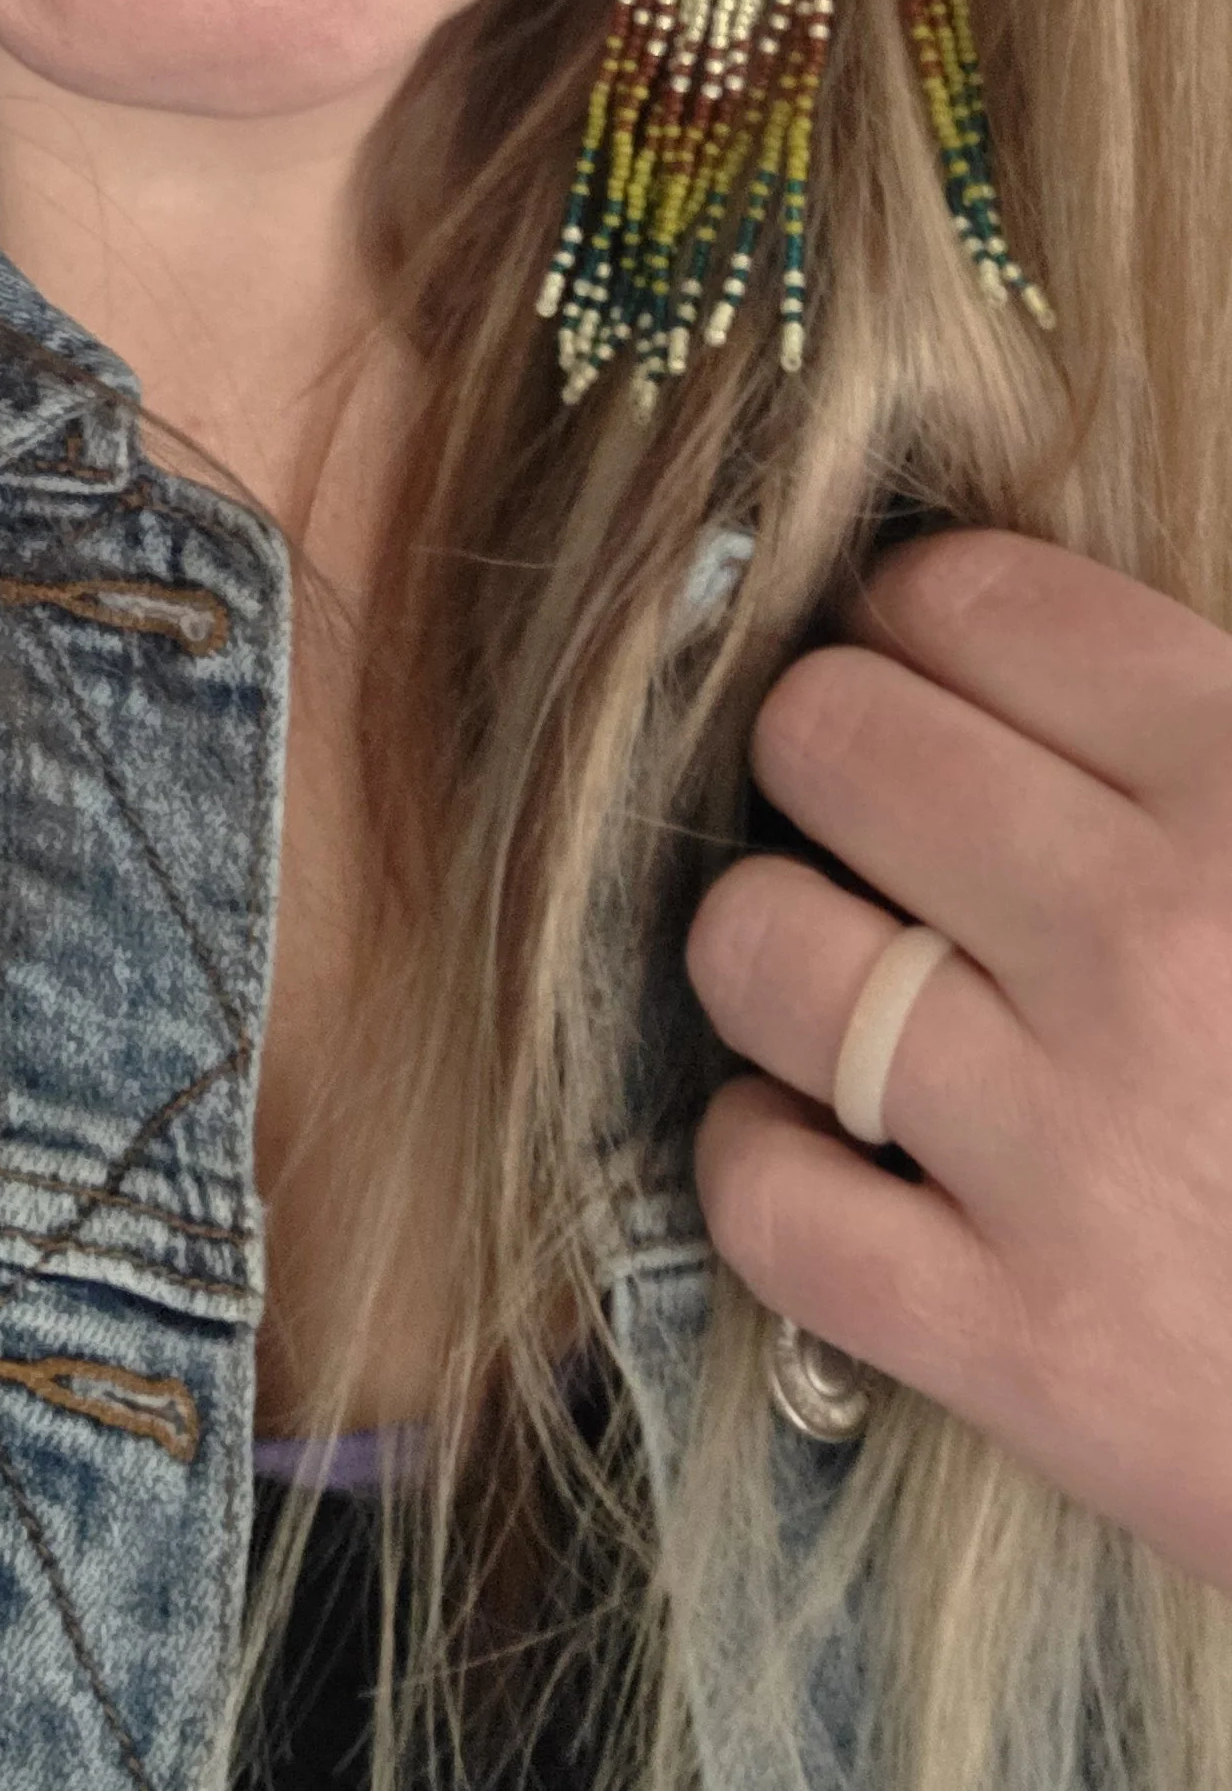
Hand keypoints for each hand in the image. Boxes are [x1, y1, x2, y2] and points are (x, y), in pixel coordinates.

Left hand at [685, 526, 1231, 1589]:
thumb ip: (1199, 728)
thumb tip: (997, 621)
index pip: (964, 599)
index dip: (915, 620)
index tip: (929, 672)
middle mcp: (1151, 947)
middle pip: (826, 735)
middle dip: (833, 760)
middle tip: (887, 825)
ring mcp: (1076, 1151)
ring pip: (758, 942)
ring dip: (777, 950)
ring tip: (852, 981)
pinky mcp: (1027, 1346)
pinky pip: (763, 1194)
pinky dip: (766, 1164)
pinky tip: (842, 1152)